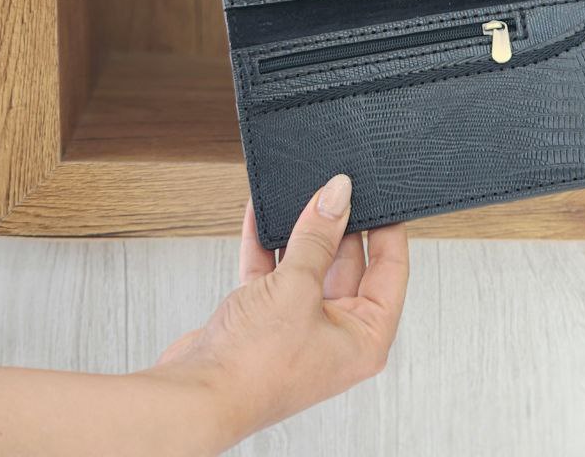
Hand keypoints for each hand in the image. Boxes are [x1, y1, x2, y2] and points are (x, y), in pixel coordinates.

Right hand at [145, 176, 409, 450]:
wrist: (195, 396)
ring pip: (307, 265)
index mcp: (364, 338)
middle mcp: (335, 335)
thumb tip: (338, 195)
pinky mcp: (264, 321)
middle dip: (337, 225)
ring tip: (299, 192)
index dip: (387, 230)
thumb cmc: (254, 368)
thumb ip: (318, 236)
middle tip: (334, 188)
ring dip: (299, 231)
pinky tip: (261, 214)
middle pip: (347, 265)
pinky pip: (273, 273)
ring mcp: (298, 328)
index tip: (379, 194)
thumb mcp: (297, 288)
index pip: (390, 272)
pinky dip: (267, 244)